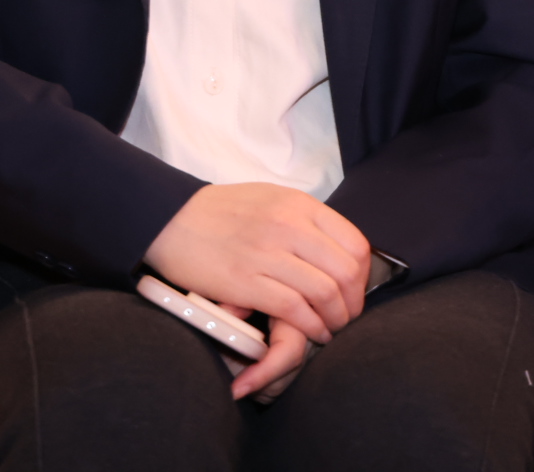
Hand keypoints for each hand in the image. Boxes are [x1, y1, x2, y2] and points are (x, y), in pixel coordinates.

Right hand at [143, 184, 369, 388]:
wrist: (169, 218)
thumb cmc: (221, 212)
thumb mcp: (272, 200)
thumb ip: (304, 220)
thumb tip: (336, 249)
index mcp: (299, 205)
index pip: (355, 244)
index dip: (363, 276)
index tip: (355, 292)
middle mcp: (288, 226)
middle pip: (346, 272)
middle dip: (353, 303)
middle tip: (348, 318)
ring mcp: (267, 254)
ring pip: (324, 293)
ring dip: (335, 319)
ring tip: (331, 329)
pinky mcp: (245, 281)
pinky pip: (294, 309)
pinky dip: (311, 326)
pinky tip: (312, 333)